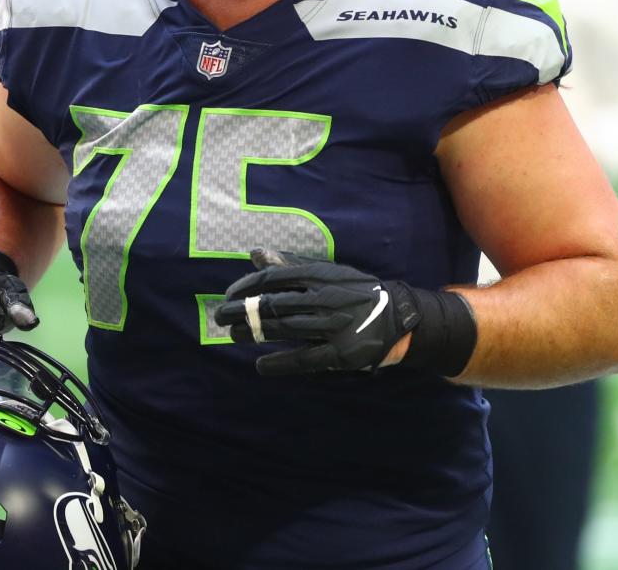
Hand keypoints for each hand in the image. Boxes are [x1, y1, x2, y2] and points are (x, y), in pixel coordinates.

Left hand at [214, 248, 421, 375]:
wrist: (397, 316)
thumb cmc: (354, 291)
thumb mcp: (326, 272)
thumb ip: (289, 264)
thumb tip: (255, 253)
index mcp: (320, 275)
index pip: (274, 278)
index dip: (247, 286)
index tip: (230, 294)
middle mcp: (325, 298)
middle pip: (274, 304)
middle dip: (242, 310)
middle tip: (220, 316)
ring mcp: (333, 326)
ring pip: (285, 329)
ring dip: (254, 333)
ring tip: (233, 335)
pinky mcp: (341, 353)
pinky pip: (305, 358)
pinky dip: (280, 362)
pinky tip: (261, 364)